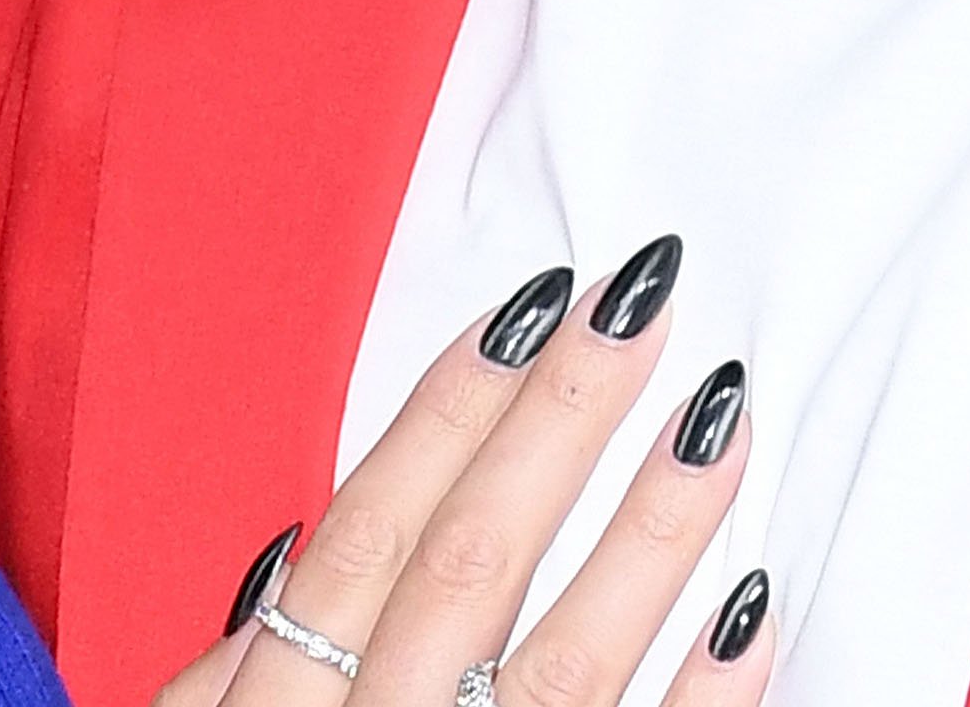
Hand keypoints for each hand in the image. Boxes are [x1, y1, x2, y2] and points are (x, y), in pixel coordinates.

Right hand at [152, 241, 776, 706]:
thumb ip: (217, 674)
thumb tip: (285, 553)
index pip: (368, 537)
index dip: (448, 413)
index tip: (531, 304)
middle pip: (468, 568)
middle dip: (557, 426)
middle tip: (640, 303)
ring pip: (565, 668)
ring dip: (649, 538)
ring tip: (719, 418)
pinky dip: (703, 700)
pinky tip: (752, 609)